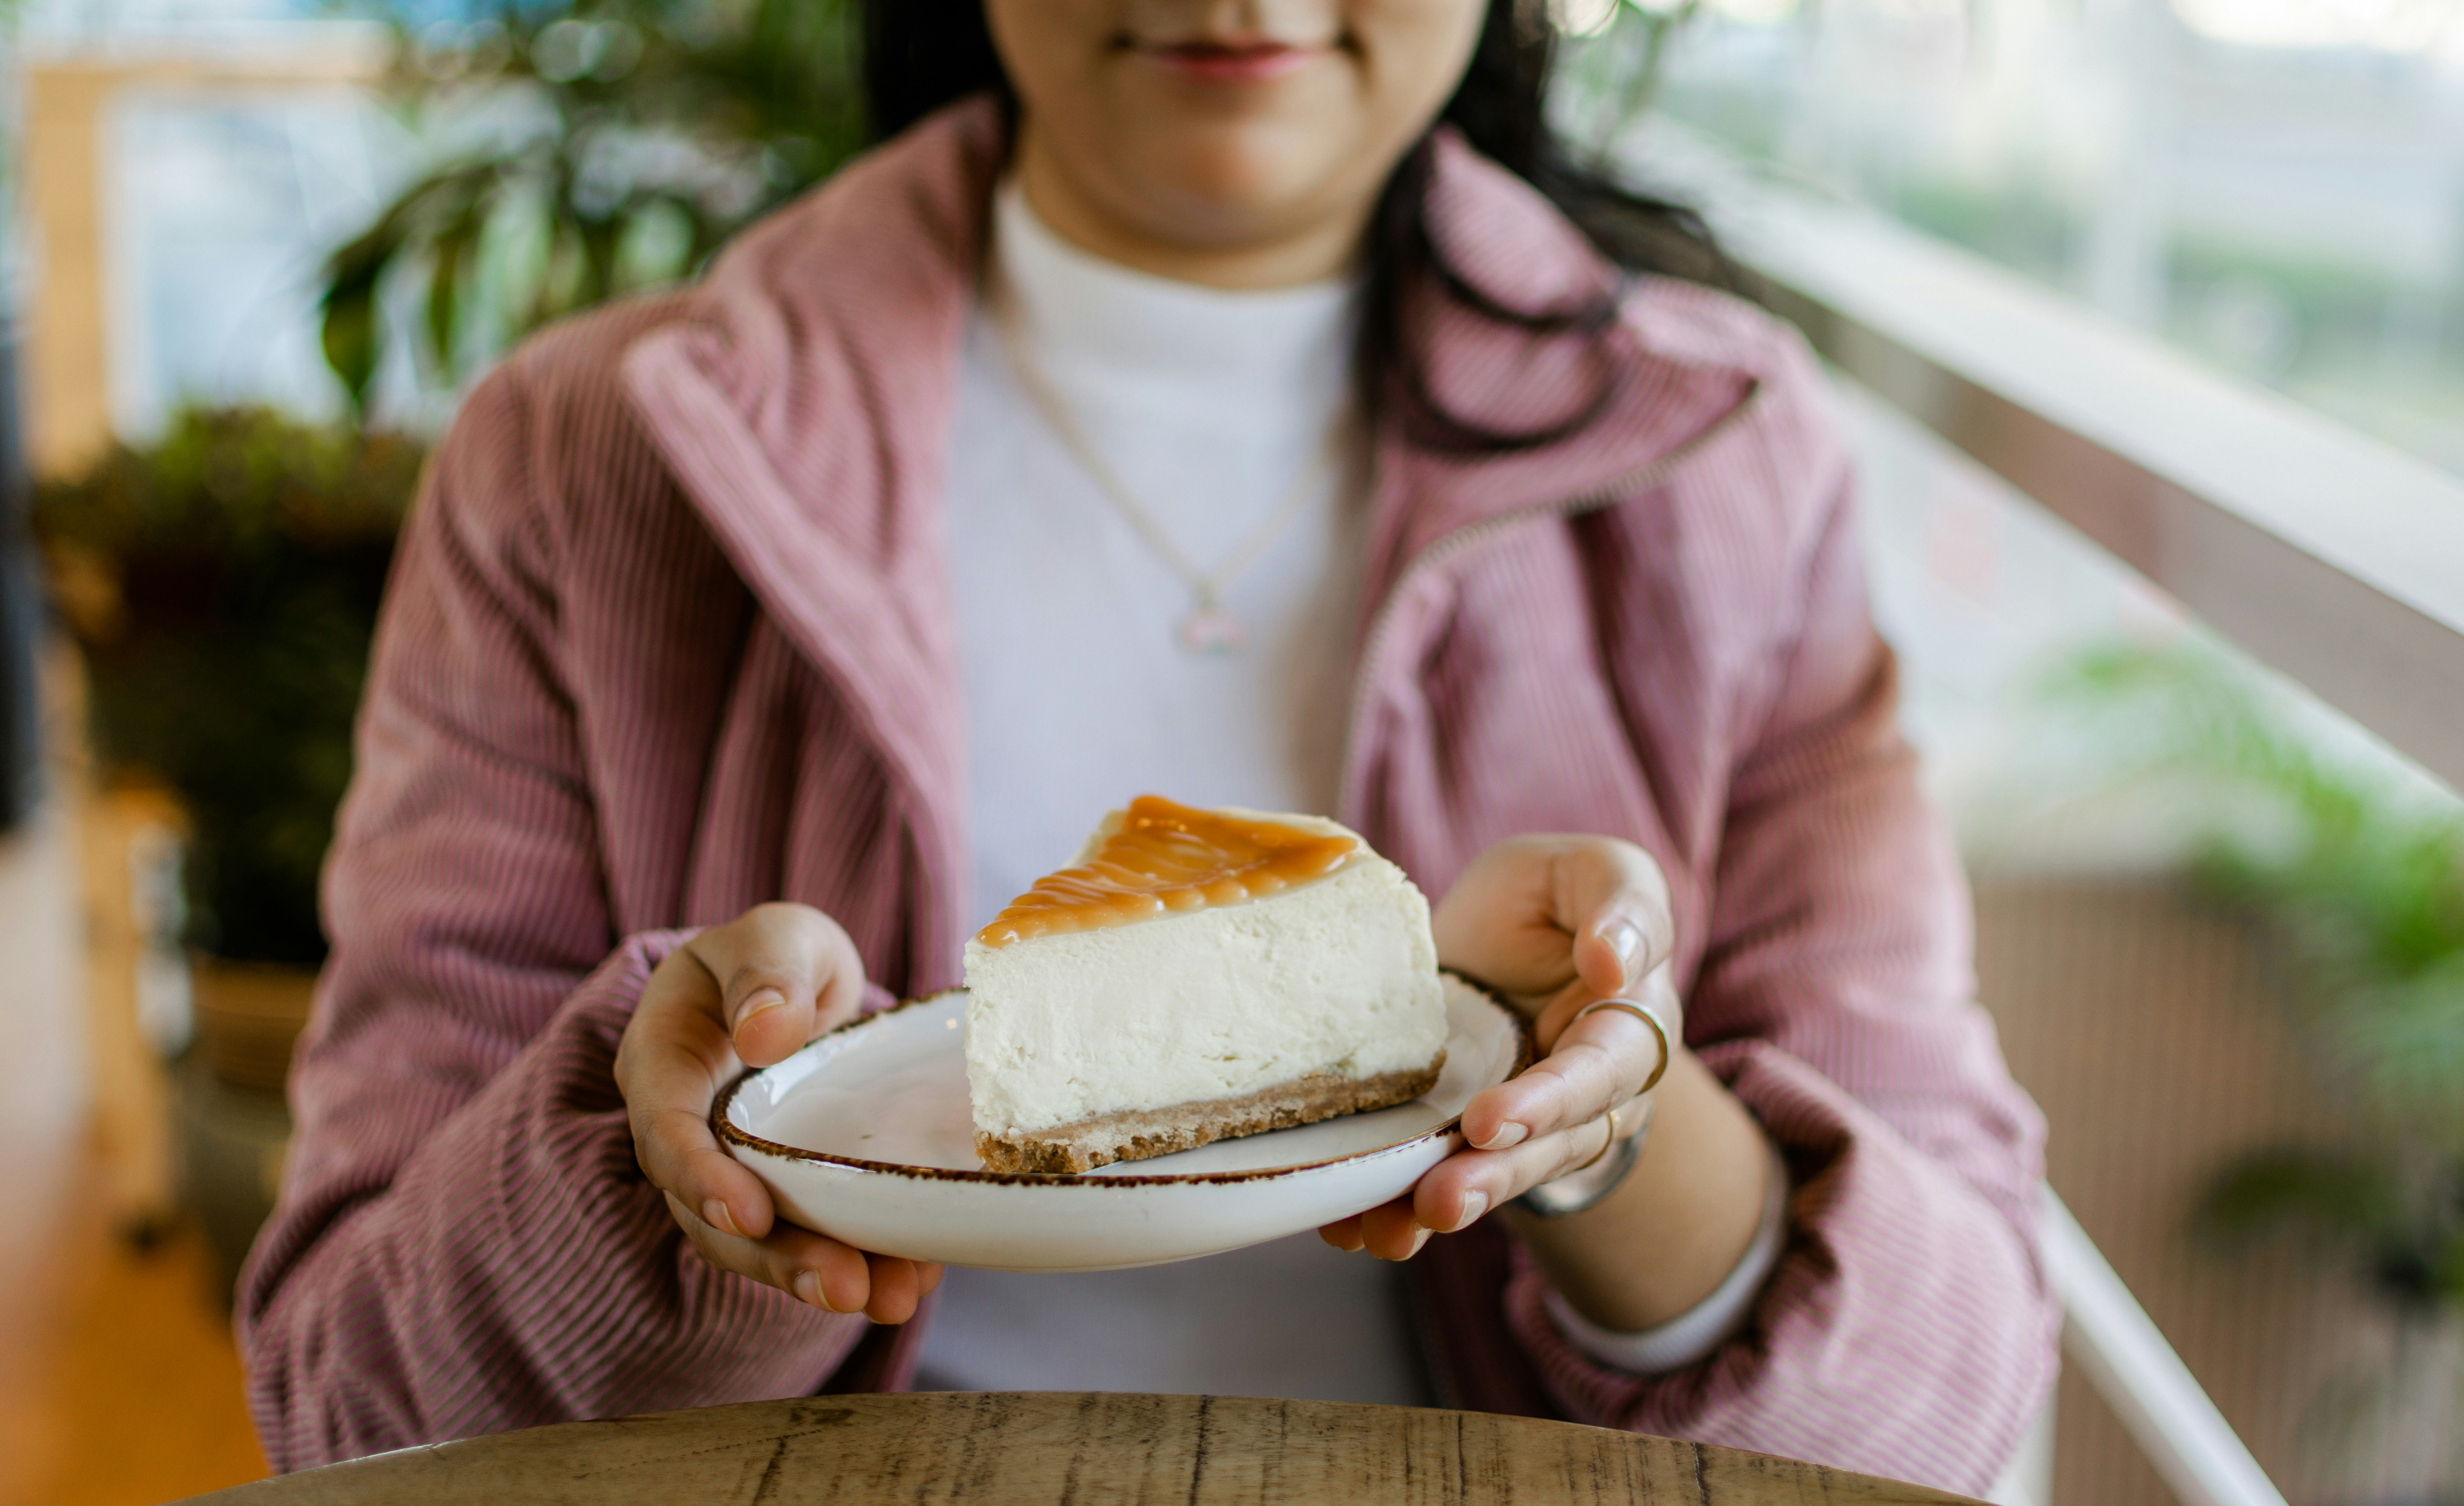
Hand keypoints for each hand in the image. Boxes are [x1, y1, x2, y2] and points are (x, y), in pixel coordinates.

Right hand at [614, 902, 944, 1320]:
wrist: (797, 986)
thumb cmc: (776, 956)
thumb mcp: (775, 936)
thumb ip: (766, 971)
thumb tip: (764, 1034)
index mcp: (662, 1067)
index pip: (667, 1134)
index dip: (701, 1180)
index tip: (749, 1216)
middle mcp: (690, 1136)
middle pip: (715, 1215)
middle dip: (778, 1258)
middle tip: (845, 1289)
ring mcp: (738, 1174)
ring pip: (763, 1244)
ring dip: (822, 1276)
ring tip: (892, 1300)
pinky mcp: (788, 1197)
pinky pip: (815, 1237)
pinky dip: (865, 1259)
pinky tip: (916, 1275)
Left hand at [1319, 835, 1677, 1258]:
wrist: (1502, 930)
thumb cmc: (1558, 898)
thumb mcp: (1599, 872)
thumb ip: (1623, 906)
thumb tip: (1614, 967)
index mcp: (1625, 1031)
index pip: (1595, 1076)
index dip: (1545, 1102)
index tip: (1487, 1121)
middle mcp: (1582, 1098)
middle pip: (1546, 1150)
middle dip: (1492, 1177)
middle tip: (1439, 1199)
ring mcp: (1521, 1128)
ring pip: (1494, 1176)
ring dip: (1443, 1203)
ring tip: (1391, 1229)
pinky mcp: (1460, 1139)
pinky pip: (1434, 1178)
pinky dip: (1391, 1206)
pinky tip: (1348, 1227)